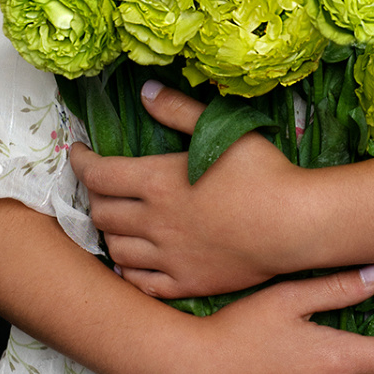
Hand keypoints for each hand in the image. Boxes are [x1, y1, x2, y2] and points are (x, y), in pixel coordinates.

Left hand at [69, 82, 315, 295]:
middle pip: (101, 212)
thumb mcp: (221, 130)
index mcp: (157, 181)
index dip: (80, 161)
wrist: (296, 224)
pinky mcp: (186, 283)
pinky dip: (128, 271)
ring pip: (116, 249)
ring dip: (109, 233)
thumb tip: (144, 89)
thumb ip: (178, 109)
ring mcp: (168, 257)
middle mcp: (153, 222)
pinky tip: (131, 261)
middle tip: (102, 186)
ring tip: (117, 222)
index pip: (98, 173)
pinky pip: (141, 283)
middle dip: (94, 196)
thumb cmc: (263, 172)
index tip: (77, 153)